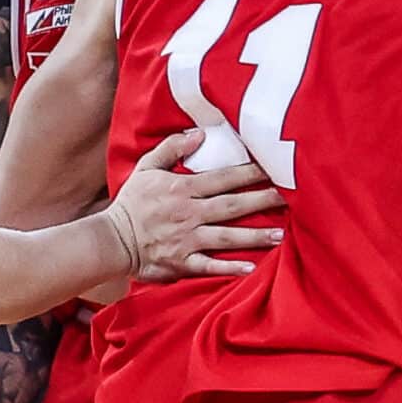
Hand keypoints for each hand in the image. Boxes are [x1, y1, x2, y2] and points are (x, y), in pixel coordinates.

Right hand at [103, 128, 284, 282]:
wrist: (111, 240)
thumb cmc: (131, 203)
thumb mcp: (146, 167)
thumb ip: (172, 147)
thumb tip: (200, 134)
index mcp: (182, 189)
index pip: (223, 178)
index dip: (250, 173)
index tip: (274, 168)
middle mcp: (189, 214)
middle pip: (232, 206)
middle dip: (262, 200)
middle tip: (290, 197)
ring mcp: (186, 240)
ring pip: (227, 237)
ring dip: (255, 236)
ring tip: (281, 235)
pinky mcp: (182, 263)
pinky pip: (209, 266)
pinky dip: (229, 268)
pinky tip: (251, 268)